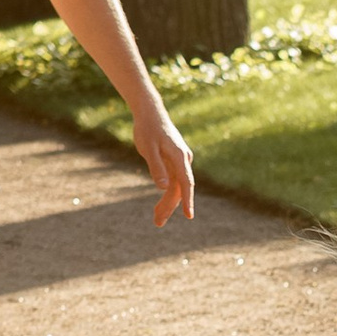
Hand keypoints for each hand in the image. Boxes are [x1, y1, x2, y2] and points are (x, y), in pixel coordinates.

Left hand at [135, 101, 193, 229]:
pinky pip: (173, 181)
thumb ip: (156, 167)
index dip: (187, 200)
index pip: (185, 183)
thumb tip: (163, 188)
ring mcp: (180, 160)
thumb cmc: (147, 129)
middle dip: (169, 207)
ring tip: (156, 219)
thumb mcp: (148, 148)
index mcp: (178, 156)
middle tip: (157, 223)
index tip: (189, 216)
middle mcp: (183, 159)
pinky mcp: (175, 160)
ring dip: (167, 203)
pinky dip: (166, 193)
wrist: (150, 112)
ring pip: (176, 186)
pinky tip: (159, 204)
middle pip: (179, 188)